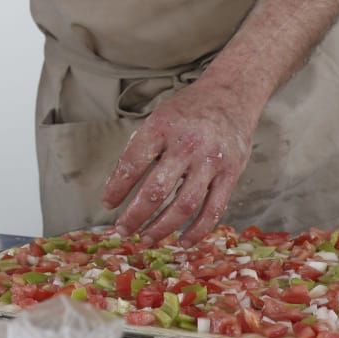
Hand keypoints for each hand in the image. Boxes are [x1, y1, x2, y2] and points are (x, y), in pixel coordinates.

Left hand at [101, 81, 255, 243]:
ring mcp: (211, 161)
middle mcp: (187, 145)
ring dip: (162, 228)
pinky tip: (181, 242)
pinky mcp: (231, 174)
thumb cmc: (187, 112)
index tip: (107, 204)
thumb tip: (117, 187)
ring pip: (185, 205)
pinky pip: (214, 210)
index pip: (132, 163)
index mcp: (162, 127)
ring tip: (145, 240)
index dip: (116, 188)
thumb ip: (141, 148)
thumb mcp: (158, 118)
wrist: (230, 95)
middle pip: (156, 190)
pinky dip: (197, 231)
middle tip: (122, 230)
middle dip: (135, 215)